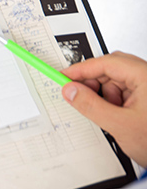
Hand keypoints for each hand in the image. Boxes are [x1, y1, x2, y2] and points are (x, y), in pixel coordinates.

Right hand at [61, 51, 146, 165]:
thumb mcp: (120, 125)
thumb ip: (91, 106)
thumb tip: (71, 91)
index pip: (107, 63)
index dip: (82, 69)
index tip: (64, 76)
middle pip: (112, 68)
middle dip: (93, 82)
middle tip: (77, 94)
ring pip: (117, 81)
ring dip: (104, 94)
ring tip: (108, 113)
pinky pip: (124, 91)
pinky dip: (113, 101)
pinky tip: (115, 115)